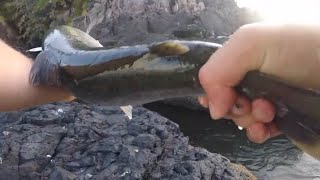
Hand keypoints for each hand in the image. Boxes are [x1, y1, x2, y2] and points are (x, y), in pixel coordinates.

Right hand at [198, 23, 319, 142]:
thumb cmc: (302, 50)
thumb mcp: (252, 42)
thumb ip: (219, 69)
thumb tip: (213, 109)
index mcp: (244, 56)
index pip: (215, 76)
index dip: (212, 90)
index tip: (218, 100)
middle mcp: (253, 77)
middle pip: (225, 99)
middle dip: (233, 106)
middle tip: (249, 103)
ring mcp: (267, 98)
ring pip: (240, 117)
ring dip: (247, 120)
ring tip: (266, 112)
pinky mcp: (281, 118)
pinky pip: (257, 131)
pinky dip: (257, 133)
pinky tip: (266, 129)